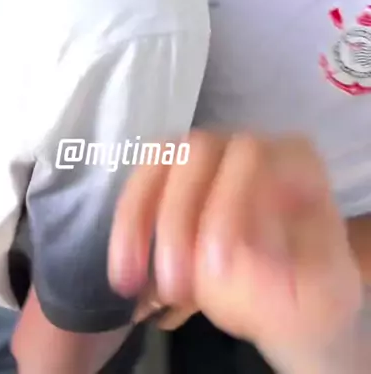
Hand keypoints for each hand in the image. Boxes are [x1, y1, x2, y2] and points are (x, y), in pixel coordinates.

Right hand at [108, 131, 361, 368]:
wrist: (293, 297)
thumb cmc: (311, 290)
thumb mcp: (319, 289)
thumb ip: (289, 269)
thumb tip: (244, 256)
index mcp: (290, 159)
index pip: (251, 154)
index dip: (226, 203)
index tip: (216, 268)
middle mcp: (243, 145)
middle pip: (195, 151)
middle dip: (175, 219)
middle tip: (172, 287)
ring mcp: (205, 157)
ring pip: (157, 160)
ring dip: (135, 219)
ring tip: (128, 279)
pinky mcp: (172, 177)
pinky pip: (139, 187)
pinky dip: (127, 228)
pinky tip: (125, 272)